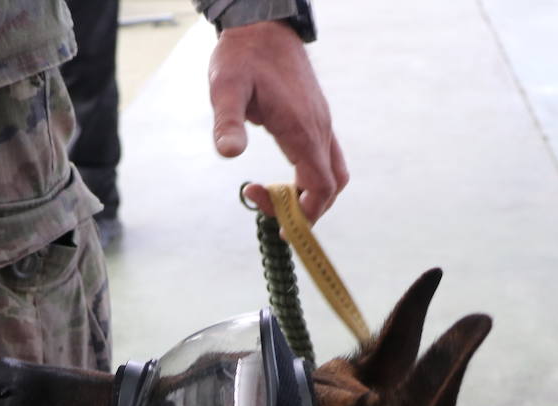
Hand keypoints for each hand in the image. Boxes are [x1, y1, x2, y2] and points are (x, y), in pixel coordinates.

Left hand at [208, 20, 348, 221]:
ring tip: (274, 196)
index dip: (305, 215)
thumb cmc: (242, 57)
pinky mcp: (318, 121)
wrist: (263, 27)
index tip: (280, 227)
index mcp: (302, 130)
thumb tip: (230, 153)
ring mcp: (322, 125)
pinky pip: (326, 160)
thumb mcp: (225, 87)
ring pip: (332, 175)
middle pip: (329, 188)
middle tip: (264, 206)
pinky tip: (283, 176)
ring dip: (310, 196)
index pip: (320, 188)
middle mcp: (319, 130)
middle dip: (304, 211)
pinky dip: (311, 179)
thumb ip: (228, 121)